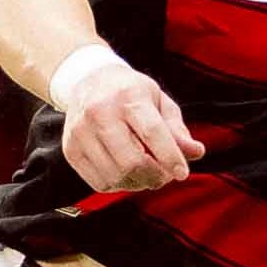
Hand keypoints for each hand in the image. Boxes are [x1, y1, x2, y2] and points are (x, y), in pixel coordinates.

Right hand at [57, 56, 203, 192]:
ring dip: (137, 184)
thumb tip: (195, 152)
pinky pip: (99, 182)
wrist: (87, 81)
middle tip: (163, 176)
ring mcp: (81, 132)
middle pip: (131, 161)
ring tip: (146, 175)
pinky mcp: (71, 149)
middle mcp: (101, 113)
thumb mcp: (158, 101)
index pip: (152, 132)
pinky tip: (125, 175)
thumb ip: (177, 129)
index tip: (182, 173)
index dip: (170, 157)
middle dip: (154, 176)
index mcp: (128, 97)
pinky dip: (118, 186)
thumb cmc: (128, 92)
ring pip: (115, 176)